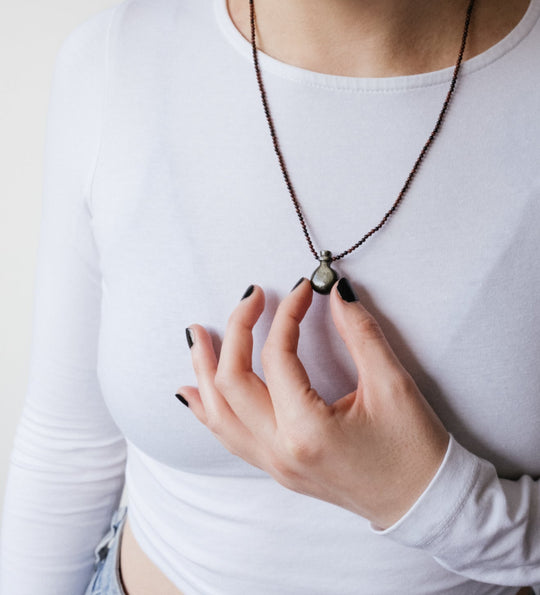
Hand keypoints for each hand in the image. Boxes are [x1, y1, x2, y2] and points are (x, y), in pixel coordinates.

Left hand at [175, 277, 449, 529]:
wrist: (422, 504)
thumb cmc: (413, 450)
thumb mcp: (392, 385)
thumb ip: (360, 333)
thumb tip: (336, 293)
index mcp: (307, 431)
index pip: (278, 356)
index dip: (288, 313)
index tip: (304, 289)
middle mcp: (280, 451)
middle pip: (230, 383)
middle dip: (236, 331)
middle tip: (251, 296)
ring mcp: (274, 464)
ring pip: (218, 414)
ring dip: (204, 370)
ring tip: (196, 335)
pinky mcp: (278, 468)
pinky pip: (228, 437)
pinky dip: (207, 408)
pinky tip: (193, 391)